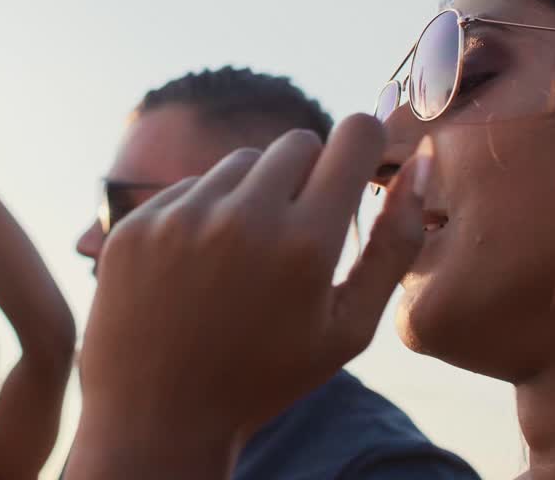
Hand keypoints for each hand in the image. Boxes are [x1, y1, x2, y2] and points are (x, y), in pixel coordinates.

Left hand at [71, 116, 430, 475]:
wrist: (159, 418)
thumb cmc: (267, 375)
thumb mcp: (349, 329)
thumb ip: (394, 246)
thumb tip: (417, 168)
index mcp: (306, 244)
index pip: (354, 136)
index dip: (364, 143)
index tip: (358, 164)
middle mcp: (243, 217)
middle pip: (298, 142)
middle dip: (308, 175)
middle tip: (297, 231)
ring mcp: (182, 217)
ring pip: (242, 160)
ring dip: (254, 192)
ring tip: (244, 257)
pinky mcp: (137, 223)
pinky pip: (190, 185)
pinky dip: (204, 211)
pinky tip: (199, 267)